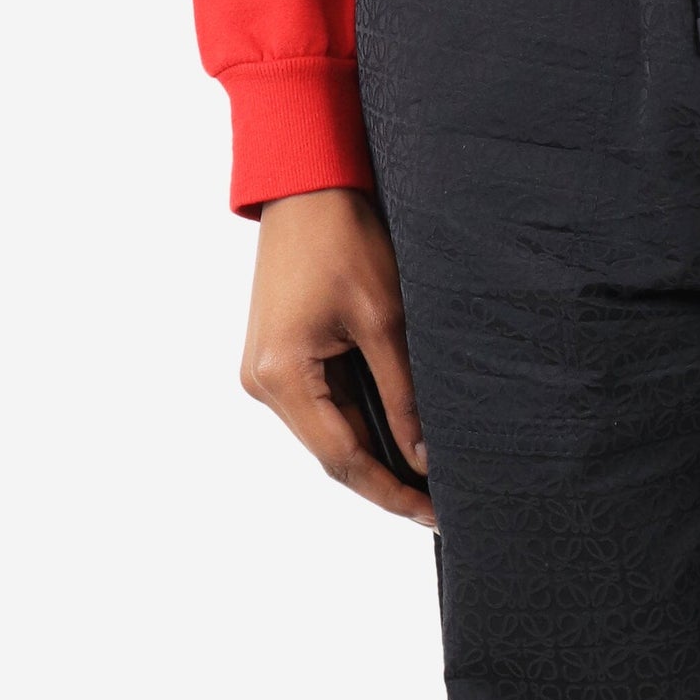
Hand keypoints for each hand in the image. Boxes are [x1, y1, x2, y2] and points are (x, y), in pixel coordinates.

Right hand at [240, 189, 435, 528]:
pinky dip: (359, 418)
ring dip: (374, 448)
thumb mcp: (385, 320)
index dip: (391, 492)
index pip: (343, 459)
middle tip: (438, 501)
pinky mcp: (278, 355)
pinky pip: (321, 402)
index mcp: (280, 376)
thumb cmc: (343, 237)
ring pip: (328, 429)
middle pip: (332, 451)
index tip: (434, 514)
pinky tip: (397, 430)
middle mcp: (261, 382)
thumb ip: (404, 394)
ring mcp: (265, 370)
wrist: (307, 186)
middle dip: (386, 477)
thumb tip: (426, 454)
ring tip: (428, 472)